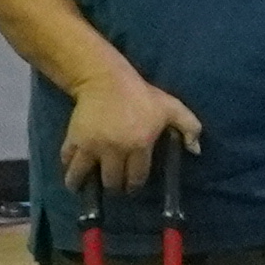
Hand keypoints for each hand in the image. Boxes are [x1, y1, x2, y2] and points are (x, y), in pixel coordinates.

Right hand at [58, 67, 206, 194]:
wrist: (105, 78)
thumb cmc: (141, 94)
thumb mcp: (171, 107)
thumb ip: (189, 127)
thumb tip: (196, 150)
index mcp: (139, 145)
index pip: (136, 177)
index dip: (134, 184)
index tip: (131, 185)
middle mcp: (115, 150)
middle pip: (112, 181)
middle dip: (113, 186)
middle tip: (113, 185)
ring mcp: (93, 146)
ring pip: (83, 175)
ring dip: (81, 183)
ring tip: (80, 186)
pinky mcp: (75, 139)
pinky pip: (68, 159)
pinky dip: (68, 166)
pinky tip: (71, 170)